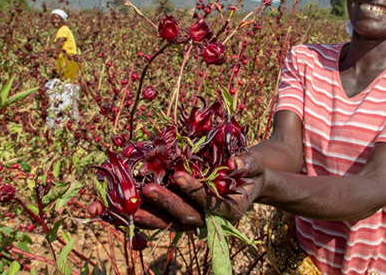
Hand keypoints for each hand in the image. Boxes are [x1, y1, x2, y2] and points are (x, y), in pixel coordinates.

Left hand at [134, 152, 266, 229]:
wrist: (246, 180)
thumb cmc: (251, 170)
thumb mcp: (255, 164)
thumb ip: (246, 163)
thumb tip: (233, 162)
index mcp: (232, 209)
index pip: (211, 203)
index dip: (195, 191)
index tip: (179, 175)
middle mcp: (212, 218)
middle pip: (188, 216)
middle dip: (167, 203)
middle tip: (148, 189)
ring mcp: (196, 218)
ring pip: (173, 223)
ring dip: (151, 217)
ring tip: (131, 207)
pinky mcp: (184, 215)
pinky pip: (165, 219)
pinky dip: (148, 216)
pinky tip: (130, 209)